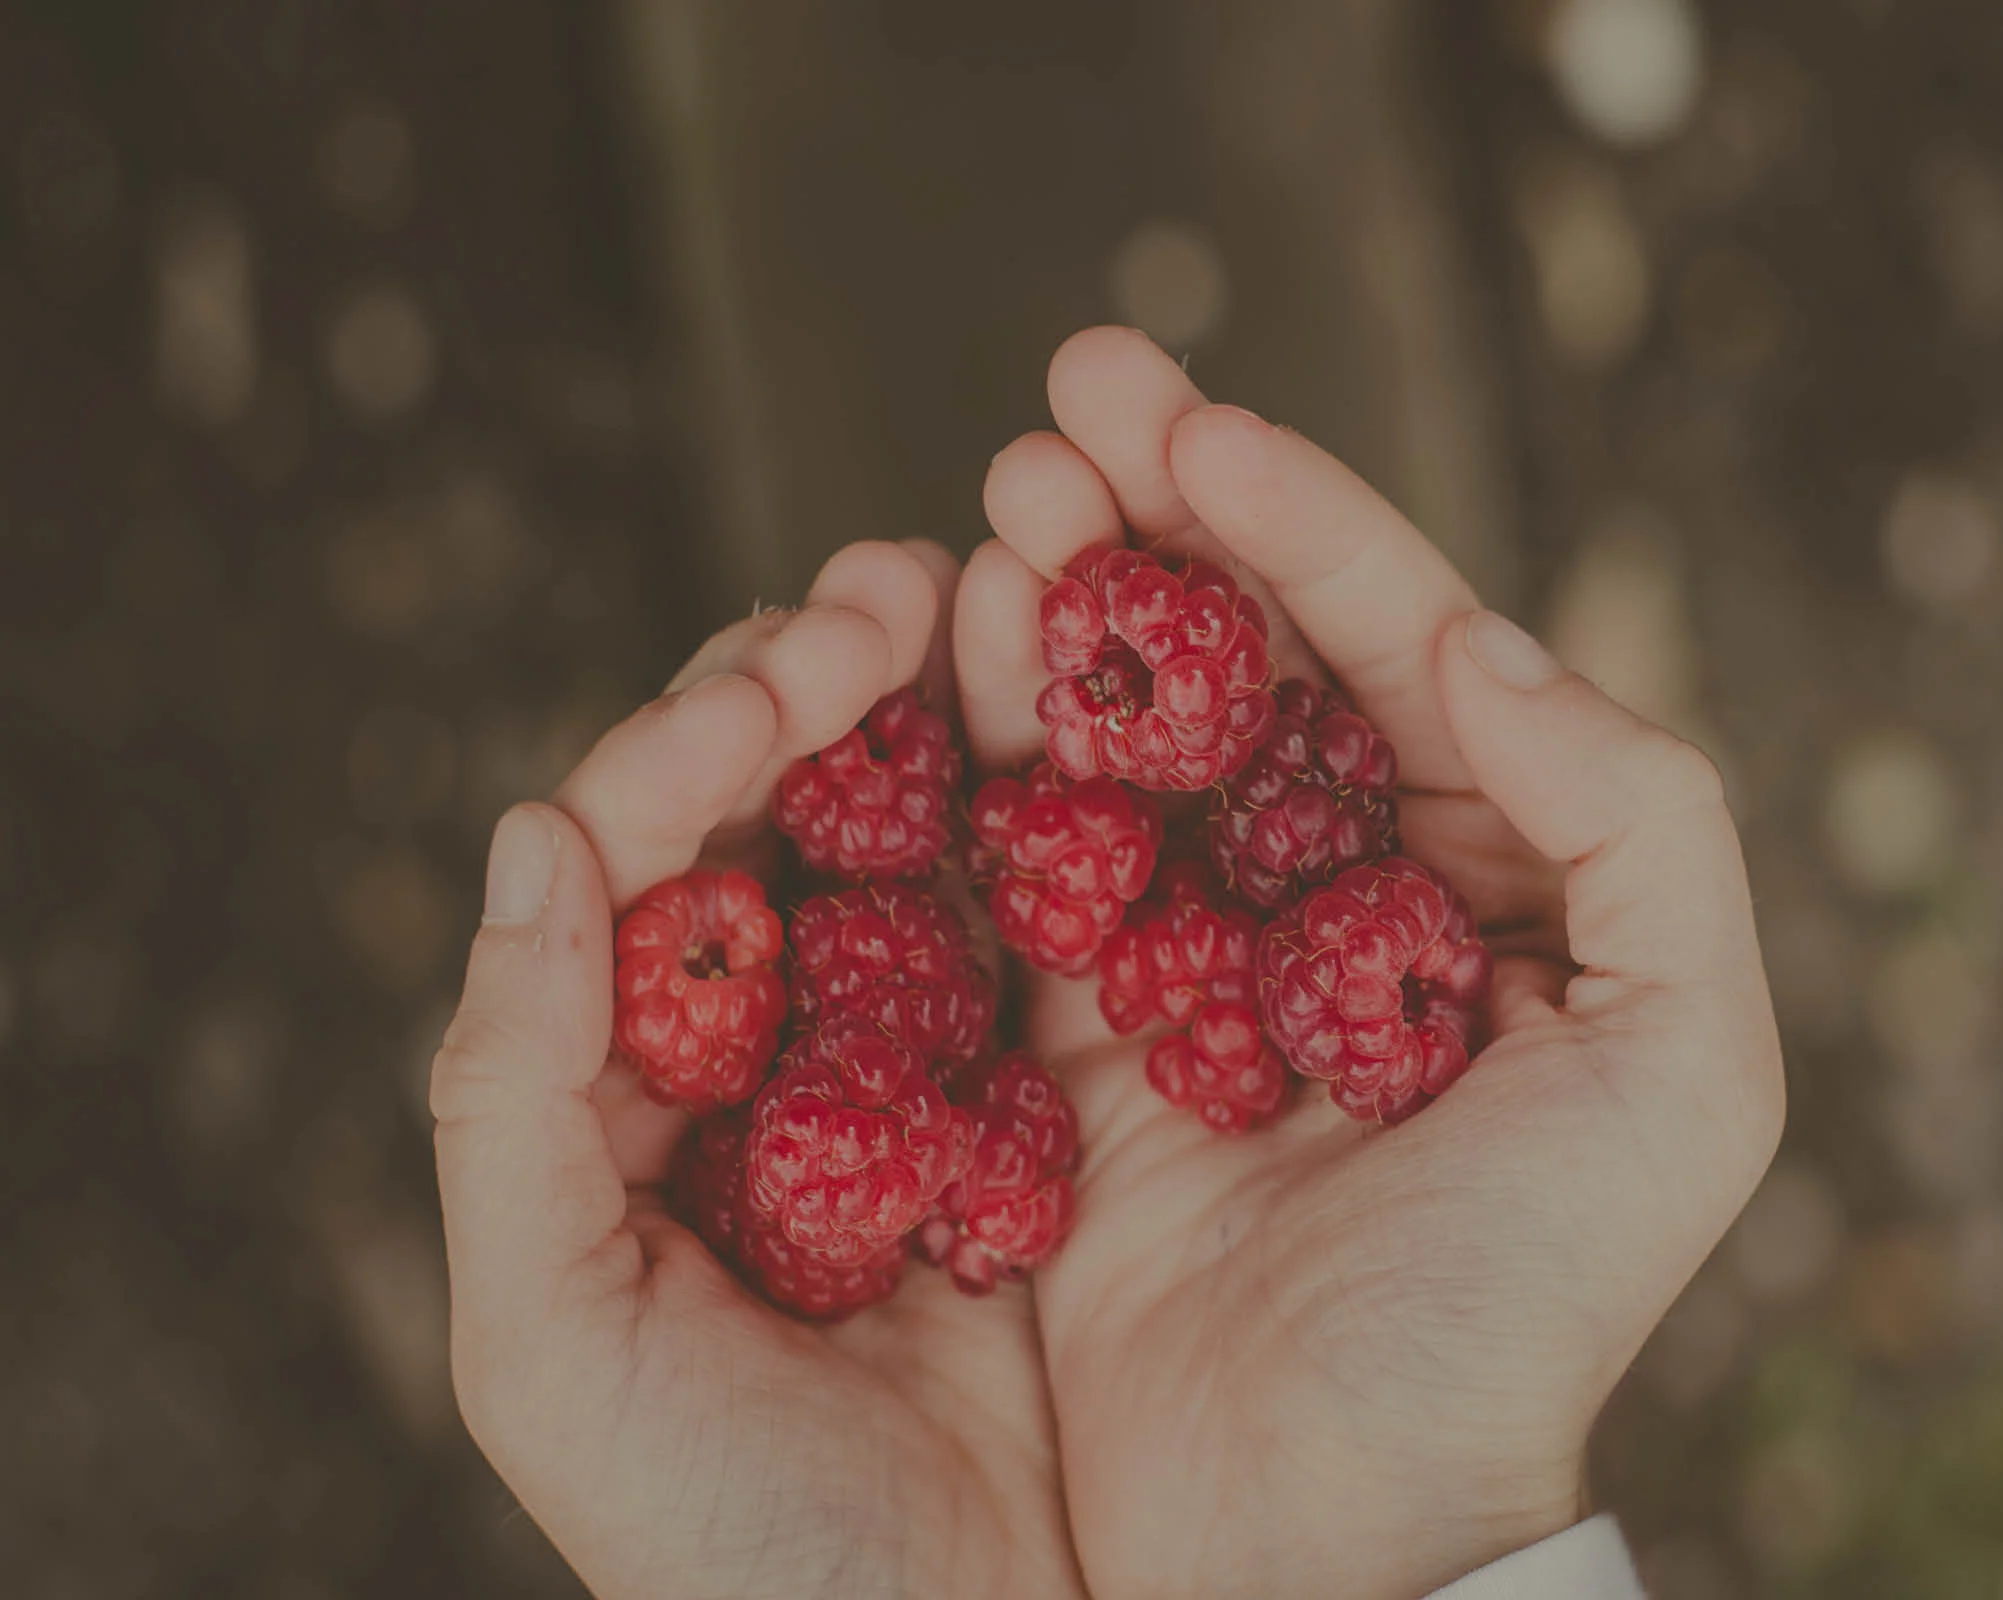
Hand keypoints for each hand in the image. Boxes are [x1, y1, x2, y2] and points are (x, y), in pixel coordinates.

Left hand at [431, 542, 1085, 1599]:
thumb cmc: (724, 1535)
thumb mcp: (546, 1340)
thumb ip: (506, 1093)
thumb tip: (530, 837)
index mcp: (623, 1090)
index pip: (625, 869)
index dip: (685, 754)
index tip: (776, 683)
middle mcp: (758, 1050)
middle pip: (761, 816)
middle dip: (807, 687)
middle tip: (883, 592)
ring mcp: (906, 1058)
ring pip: (899, 836)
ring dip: (930, 708)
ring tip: (973, 594)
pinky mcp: (1036, 1092)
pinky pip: (1031, 925)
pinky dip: (1046, 816)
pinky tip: (1077, 729)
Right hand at [955, 329, 1785, 1599]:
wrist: (1332, 1511)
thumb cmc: (1521, 1303)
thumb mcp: (1686, 1074)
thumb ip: (1641, 827)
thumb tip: (1484, 642)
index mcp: (1482, 870)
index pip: (1393, 646)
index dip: (1298, 521)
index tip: (1189, 425)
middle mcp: (1329, 887)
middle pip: (1237, 655)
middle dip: (1154, 517)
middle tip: (1067, 396)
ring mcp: (1186, 946)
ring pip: (1115, 725)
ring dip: (1056, 601)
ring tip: (1000, 499)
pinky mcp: (1065, 1018)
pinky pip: (1018, 847)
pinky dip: (979, 739)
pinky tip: (940, 642)